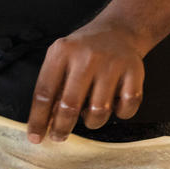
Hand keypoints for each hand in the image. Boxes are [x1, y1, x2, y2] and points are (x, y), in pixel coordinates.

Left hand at [27, 22, 143, 142]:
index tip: (35, 138)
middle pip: (69, 104)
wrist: (119, 30)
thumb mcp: (61, 58)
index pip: (44, 92)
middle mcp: (87, 57)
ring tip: (89, 114)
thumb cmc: (84, 51)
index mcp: (62, 52)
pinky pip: (127, 107)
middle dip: (62, 127)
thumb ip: (52, 86)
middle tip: (59, 136)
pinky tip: (114, 105)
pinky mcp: (135, 71)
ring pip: (98, 111)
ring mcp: (112, 64)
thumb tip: (45, 123)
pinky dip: (120, 114)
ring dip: (91, 121)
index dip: (38, 119)